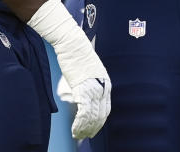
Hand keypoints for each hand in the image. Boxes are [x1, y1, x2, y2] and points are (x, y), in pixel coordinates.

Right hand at [28, 0, 110, 139]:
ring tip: (78, 135)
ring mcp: (93, 88)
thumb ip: (89, 83)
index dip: (100, 121)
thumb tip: (81, 95)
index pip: (106, 108)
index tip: (93, 129)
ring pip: (92, 116)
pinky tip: (75, 129)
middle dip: (93, 128)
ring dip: (85, 129)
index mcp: (106, 83)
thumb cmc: (77, 54)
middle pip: (100, 115)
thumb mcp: (89, 71)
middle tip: (85, 136)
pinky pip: (83, 112)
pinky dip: (80, 124)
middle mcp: (102, 87)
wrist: (73, 43)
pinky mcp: (83, 89)